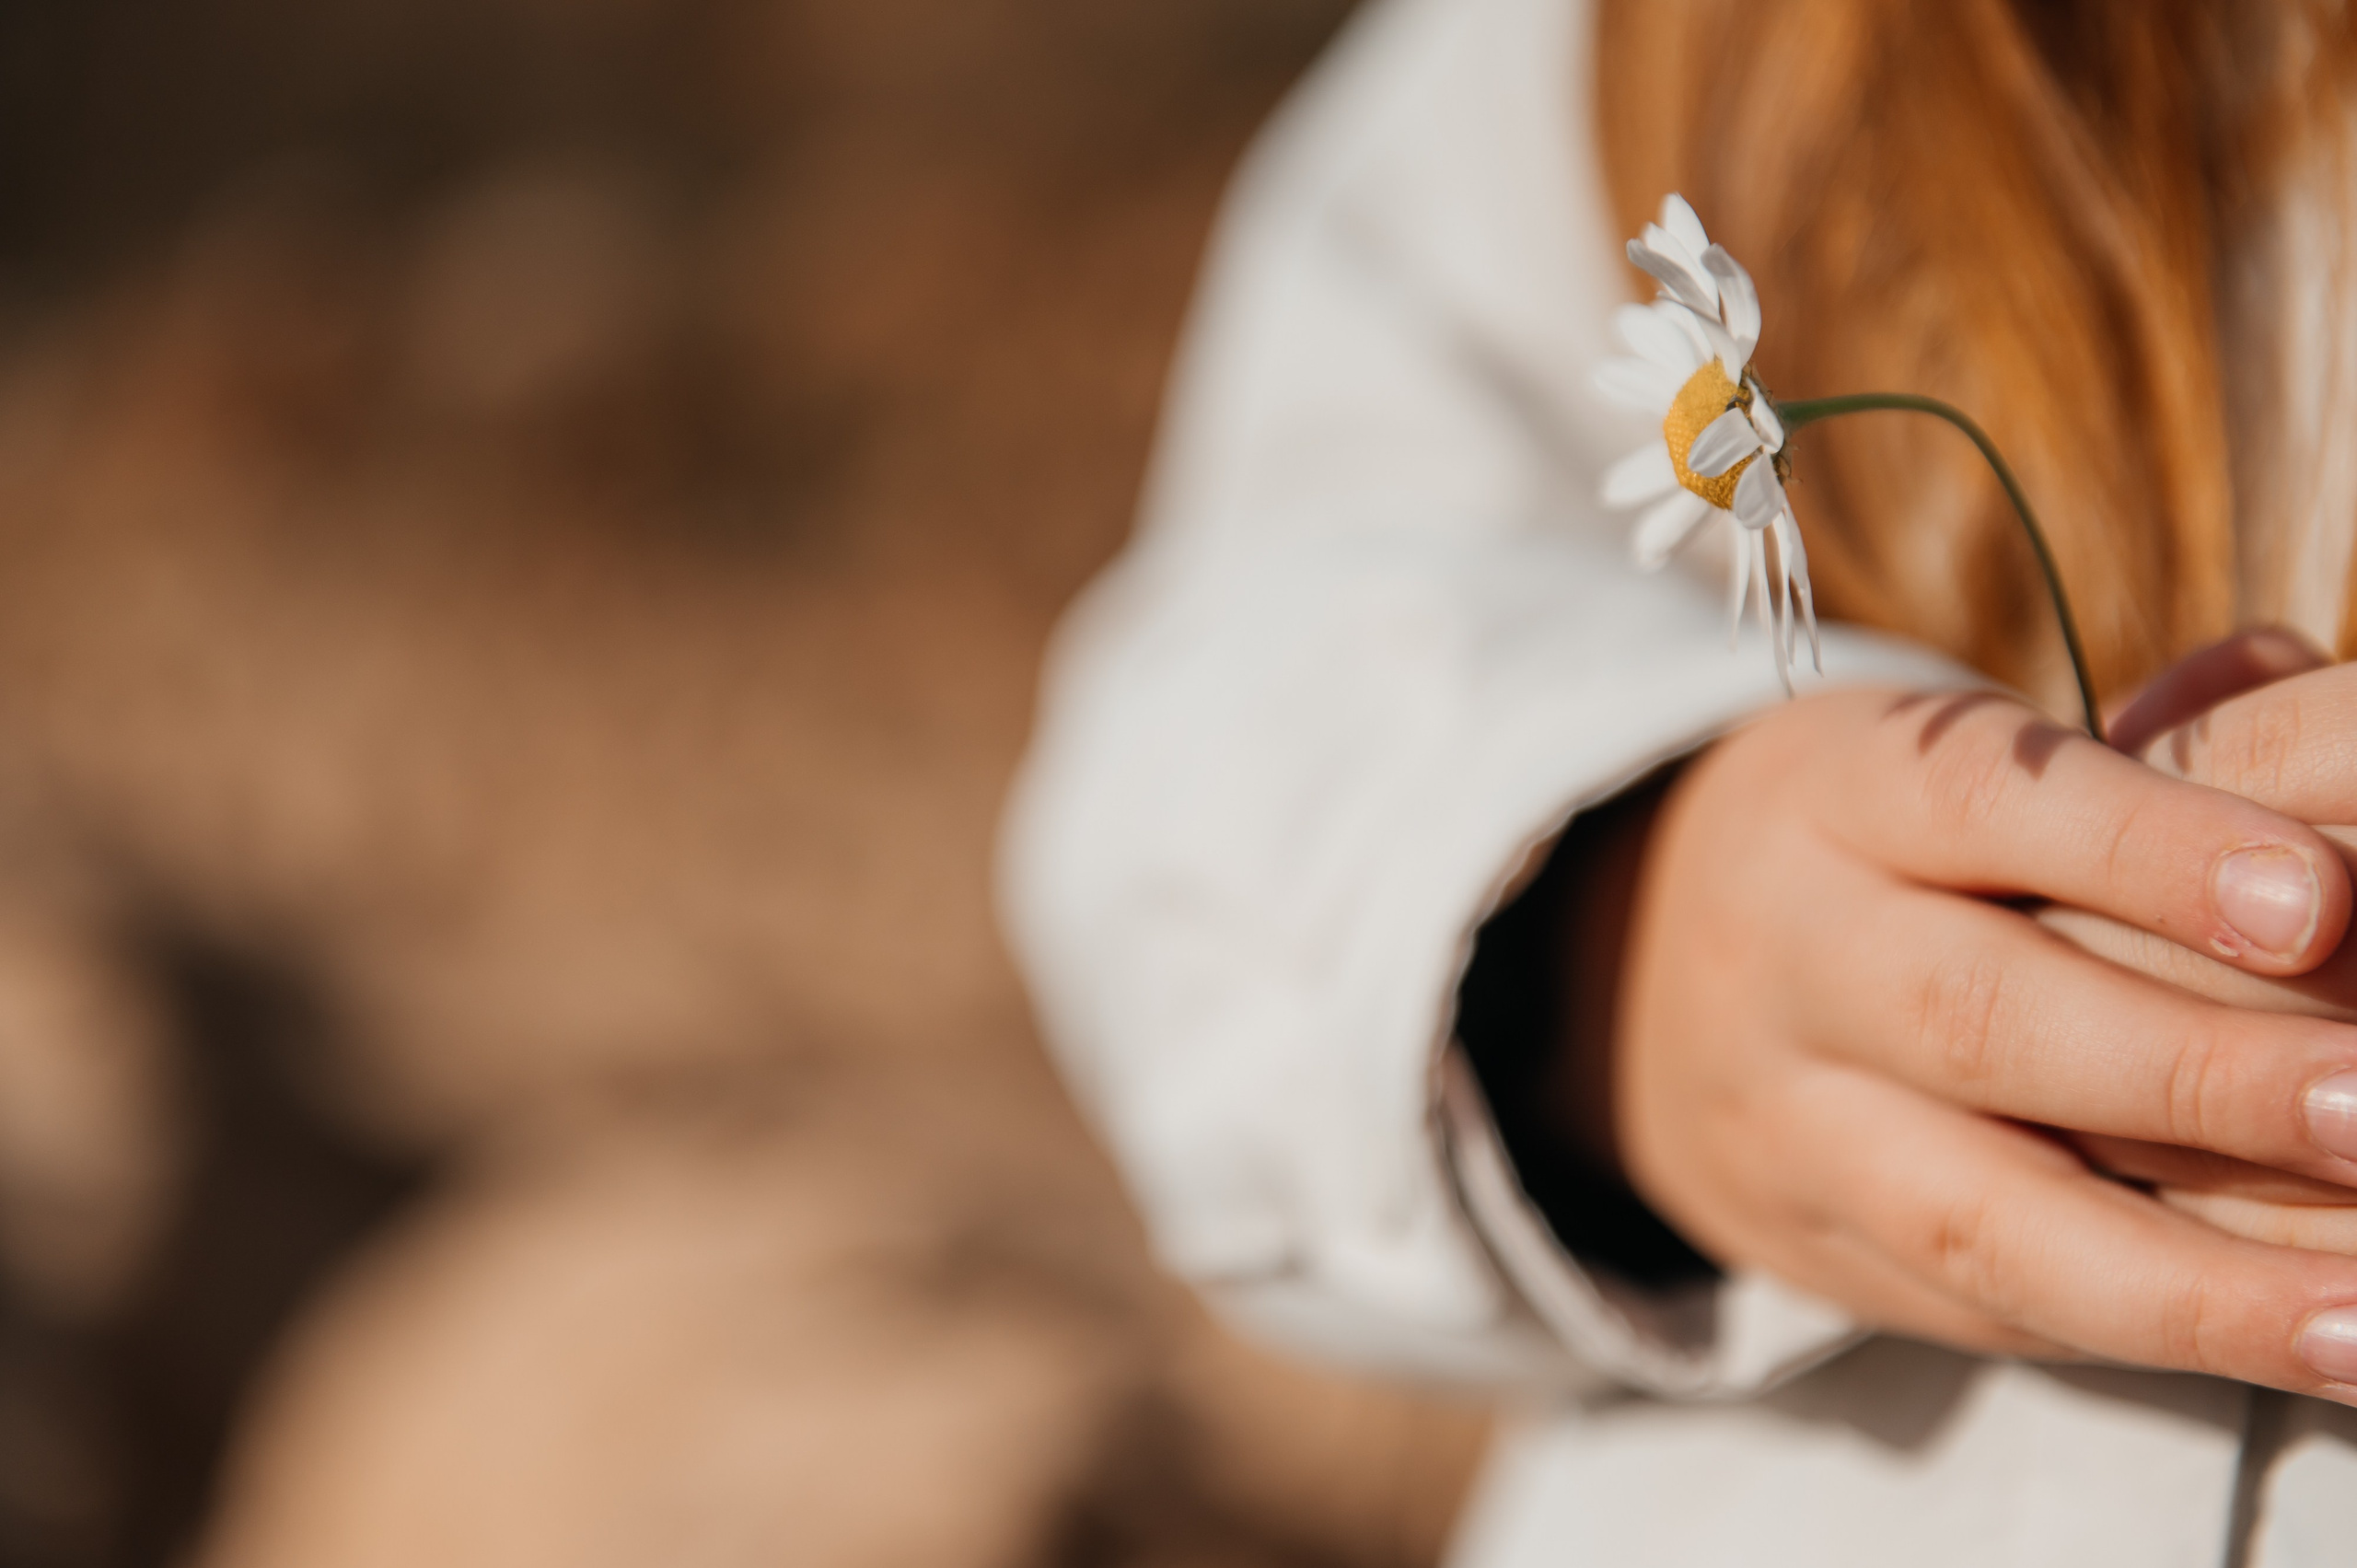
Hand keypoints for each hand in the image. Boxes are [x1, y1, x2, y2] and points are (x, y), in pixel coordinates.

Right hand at [1609, 679, 2356, 1393]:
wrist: (1640, 980)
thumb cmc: (1888, 841)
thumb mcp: (1956, 750)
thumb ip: (2149, 739)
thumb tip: (2301, 687)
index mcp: (1839, 791)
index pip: (1983, 801)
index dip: (2148, 850)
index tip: (2321, 901)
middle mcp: (1794, 955)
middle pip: (1978, 1019)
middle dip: (2195, 1073)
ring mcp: (1794, 1123)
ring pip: (1976, 1214)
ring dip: (2189, 1280)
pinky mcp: (1825, 1251)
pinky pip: (1988, 1308)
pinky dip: (2153, 1335)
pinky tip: (2303, 1347)